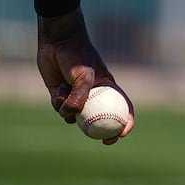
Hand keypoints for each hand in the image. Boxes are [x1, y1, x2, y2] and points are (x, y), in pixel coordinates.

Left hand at [37, 8, 134, 144]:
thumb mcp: (83, 76)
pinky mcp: (61, 95)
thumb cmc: (77, 56)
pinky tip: (57, 88)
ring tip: (65, 91)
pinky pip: (61, 109)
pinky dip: (58, 103)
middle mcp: (94, 93)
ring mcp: (77, 95)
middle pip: (102, 118)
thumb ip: (80, 97)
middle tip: (104, 141)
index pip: (123, 106)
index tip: (123, 133)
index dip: (127, 121)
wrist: (58, 42)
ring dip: (69, 110)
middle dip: (105, 131)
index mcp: (107, 87)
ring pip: (76, 115)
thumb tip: (73, 116)